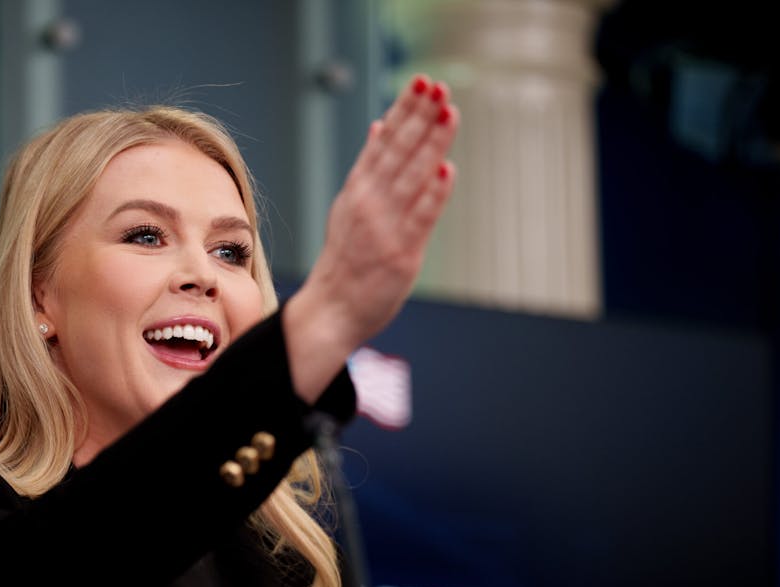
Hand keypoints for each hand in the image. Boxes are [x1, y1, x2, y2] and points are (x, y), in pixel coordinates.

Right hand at [284, 75, 458, 401]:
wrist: (331, 310)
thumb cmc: (346, 260)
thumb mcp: (349, 206)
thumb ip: (370, 168)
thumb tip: (382, 125)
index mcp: (357, 190)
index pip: (383, 141)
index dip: (404, 110)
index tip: (422, 82)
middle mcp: (368, 204)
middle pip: (398, 152)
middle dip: (420, 116)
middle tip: (438, 86)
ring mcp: (385, 228)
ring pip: (411, 178)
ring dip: (432, 144)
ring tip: (449, 113)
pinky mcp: (402, 254)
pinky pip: (421, 218)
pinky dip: (434, 193)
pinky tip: (448, 169)